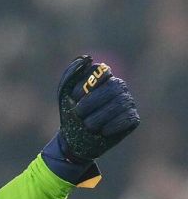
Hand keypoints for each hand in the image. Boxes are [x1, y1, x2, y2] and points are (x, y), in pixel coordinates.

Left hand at [42, 55, 139, 184]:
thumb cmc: (70, 113)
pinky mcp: (133, 118)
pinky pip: (126, 119)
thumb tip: (87, 58)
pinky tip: (102, 131)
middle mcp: (118, 86)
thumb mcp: (64, 93)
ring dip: (97, 118)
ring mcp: (127, 101)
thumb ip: (72, 74)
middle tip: (79, 113)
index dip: (86, 86)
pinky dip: (109, 128)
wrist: (74, 139)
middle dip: (91, 102)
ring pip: (119, 104)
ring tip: (88, 125)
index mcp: (103, 76)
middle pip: (112, 87)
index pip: (100, 71)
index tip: (74, 97)